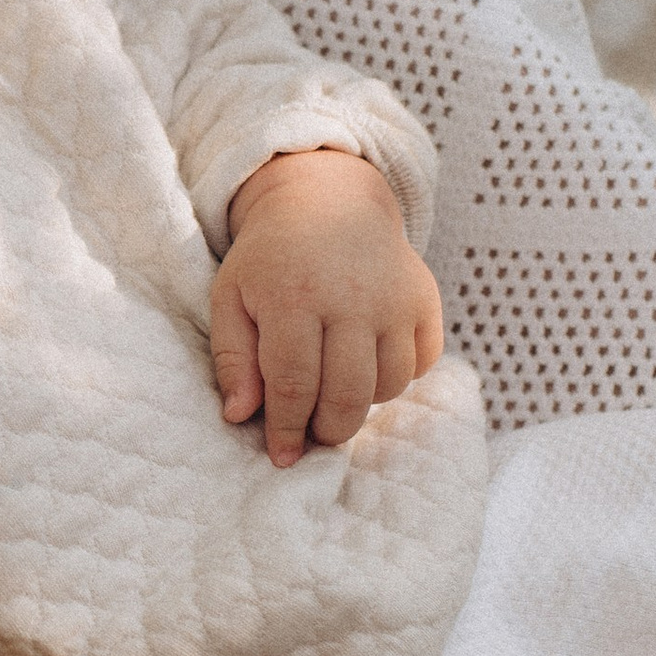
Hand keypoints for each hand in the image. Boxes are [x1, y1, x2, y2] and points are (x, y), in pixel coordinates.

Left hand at [213, 148, 444, 464]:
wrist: (328, 200)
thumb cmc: (271, 259)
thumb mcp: (231, 298)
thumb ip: (232, 359)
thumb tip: (239, 416)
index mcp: (293, 297)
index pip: (295, 385)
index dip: (288, 429)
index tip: (282, 455)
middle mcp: (350, 298)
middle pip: (347, 395)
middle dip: (327, 430)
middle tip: (312, 435)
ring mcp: (394, 298)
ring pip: (388, 386)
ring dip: (360, 405)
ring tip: (334, 390)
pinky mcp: (424, 298)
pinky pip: (421, 364)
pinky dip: (396, 377)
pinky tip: (367, 363)